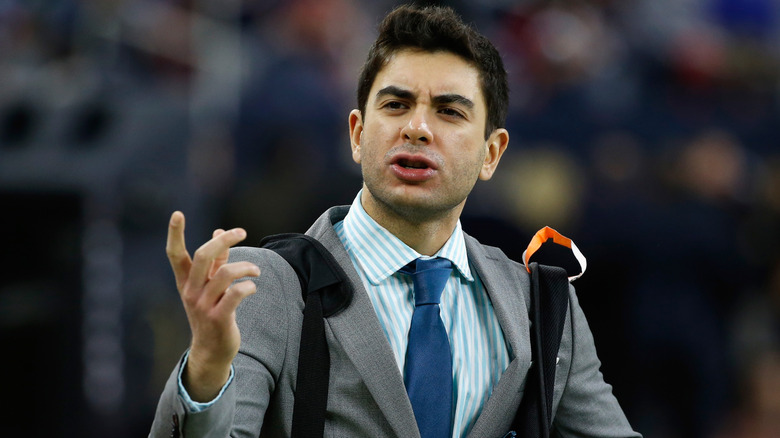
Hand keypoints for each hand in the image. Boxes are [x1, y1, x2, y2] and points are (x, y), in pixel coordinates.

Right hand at [166, 211, 259, 400]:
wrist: (211, 351)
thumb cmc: (212, 312)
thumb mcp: (209, 286)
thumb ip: (215, 260)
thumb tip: (218, 231)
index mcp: (186, 282)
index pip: (175, 254)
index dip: (175, 234)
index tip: (177, 213)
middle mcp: (191, 292)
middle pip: (203, 256)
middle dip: (224, 240)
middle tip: (241, 231)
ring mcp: (203, 306)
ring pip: (224, 274)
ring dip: (245, 267)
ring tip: (255, 271)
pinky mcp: (219, 319)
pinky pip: (236, 294)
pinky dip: (248, 286)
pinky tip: (253, 287)